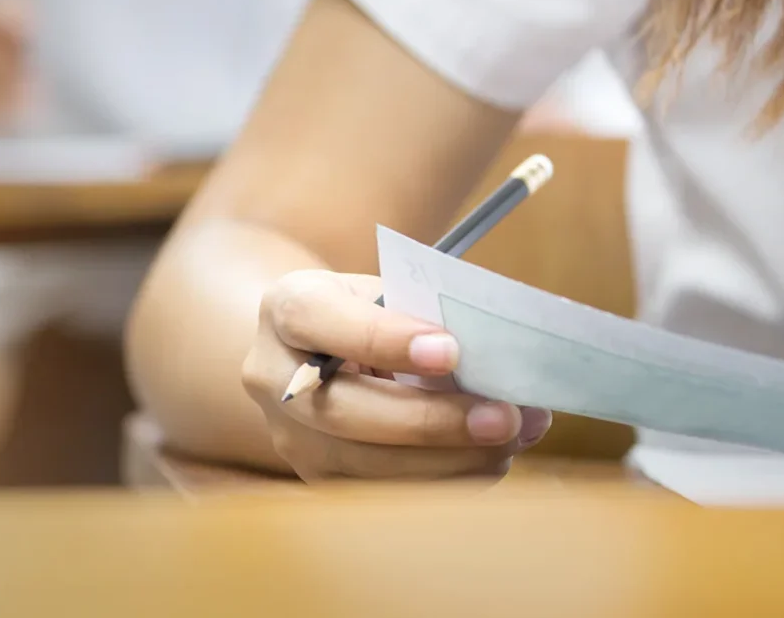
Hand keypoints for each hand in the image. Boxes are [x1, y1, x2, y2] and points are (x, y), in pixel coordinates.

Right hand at [242, 270, 551, 482]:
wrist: (312, 352)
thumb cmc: (363, 313)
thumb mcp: (381, 291)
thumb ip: (423, 315)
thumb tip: (499, 359)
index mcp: (287, 309)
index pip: (321, 320)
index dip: (384, 339)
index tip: (451, 352)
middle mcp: (273, 377)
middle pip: (344, 412)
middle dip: (430, 421)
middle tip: (504, 418)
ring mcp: (290, 437)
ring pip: (364, 466)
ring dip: (449, 461)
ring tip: (511, 441)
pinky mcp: (318, 479)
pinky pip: (383, 493)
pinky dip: (444, 480)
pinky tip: (489, 462)